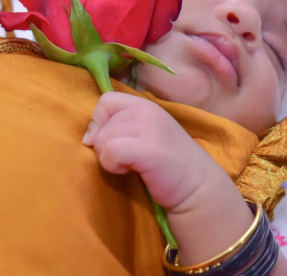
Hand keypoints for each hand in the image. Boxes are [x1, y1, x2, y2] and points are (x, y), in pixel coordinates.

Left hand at [83, 92, 255, 265]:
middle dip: (104, 145)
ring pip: (102, 138)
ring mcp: (148, 127)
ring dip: (108, 157)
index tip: (106, 141)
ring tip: (130, 165)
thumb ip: (121, 126)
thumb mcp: (145, 134)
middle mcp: (147, 110)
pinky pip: (109, 151)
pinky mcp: (148, 148)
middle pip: (101, 123)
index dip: (98, 120)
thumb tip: (87, 136)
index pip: (106, 99)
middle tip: (126, 159)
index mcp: (145, 105)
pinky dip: (112, 165)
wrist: (198, 188)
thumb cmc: (167, 164)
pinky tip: (128, 170)